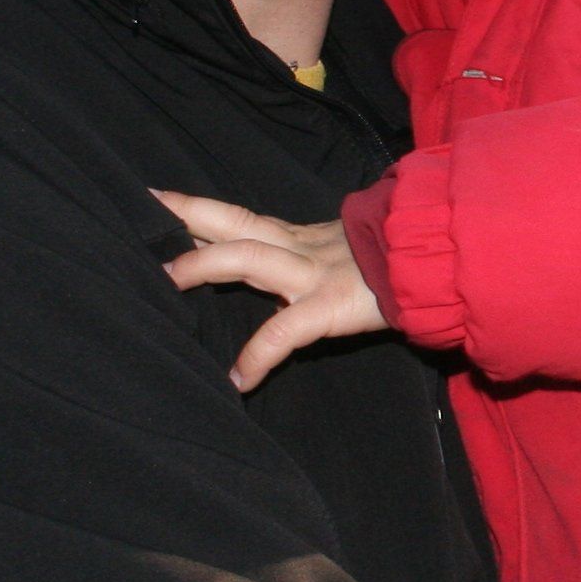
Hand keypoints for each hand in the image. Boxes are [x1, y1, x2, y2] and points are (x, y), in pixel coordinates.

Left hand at [152, 190, 389, 390]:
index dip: (194, 210)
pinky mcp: (331, 306)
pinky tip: (239, 379)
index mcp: (299, 239)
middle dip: (185, 216)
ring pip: (247, 258)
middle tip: (140, 215)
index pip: (238, 219)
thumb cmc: (395, 263)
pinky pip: (286, 329)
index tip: (153, 201)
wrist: (439, 266)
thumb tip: (274, 265)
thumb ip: (308, 256)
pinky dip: (259, 352)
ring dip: (202, 266)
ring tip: (164, 283)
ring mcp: (313, 275)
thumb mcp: (343, 254)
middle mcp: (299, 249)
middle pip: (233, 223)